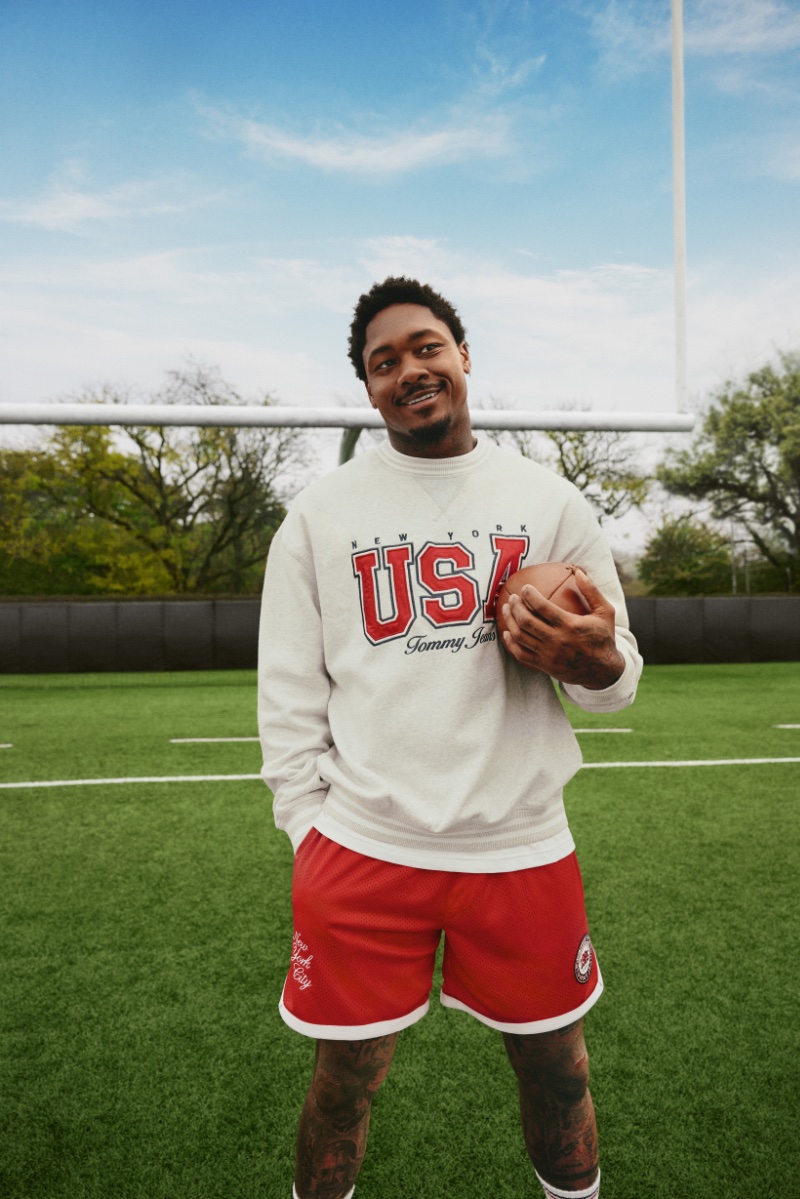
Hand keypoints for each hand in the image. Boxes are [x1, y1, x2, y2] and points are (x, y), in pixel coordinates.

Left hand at [500, 568, 624, 688]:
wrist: (603, 672)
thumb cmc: (603, 637)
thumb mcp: (605, 612)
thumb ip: (592, 591)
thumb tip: (578, 571)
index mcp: (570, 625)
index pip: (543, 607)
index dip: (530, 595)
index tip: (525, 588)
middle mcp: (557, 641)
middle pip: (526, 621)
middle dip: (515, 606)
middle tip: (512, 598)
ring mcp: (548, 655)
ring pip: (520, 636)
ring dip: (509, 621)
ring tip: (506, 609)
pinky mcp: (544, 666)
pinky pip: (521, 654)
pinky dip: (511, 643)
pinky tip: (507, 633)